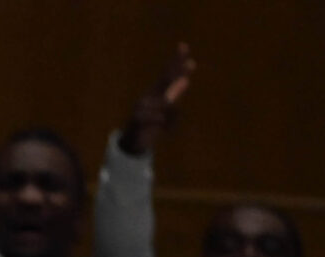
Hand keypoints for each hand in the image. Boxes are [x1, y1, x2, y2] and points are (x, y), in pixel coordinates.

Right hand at [119, 43, 193, 157]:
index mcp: (156, 92)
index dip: (176, 60)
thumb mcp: (165, 110)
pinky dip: (164, 123)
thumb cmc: (150, 124)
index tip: (183, 45)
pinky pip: (158, 118)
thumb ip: (174, 95)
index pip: (168, 73)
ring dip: (171, 113)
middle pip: (165, 81)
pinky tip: (163, 129)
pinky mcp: (137, 118)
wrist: (132, 143)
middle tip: (192, 63)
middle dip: (177, 73)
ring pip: (166, 104)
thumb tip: (186, 80)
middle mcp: (148, 95)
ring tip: (167, 123)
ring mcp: (141, 106)